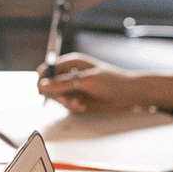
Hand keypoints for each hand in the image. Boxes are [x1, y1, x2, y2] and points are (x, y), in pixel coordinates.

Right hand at [37, 53, 172, 112]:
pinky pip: (68, 106)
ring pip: (58, 97)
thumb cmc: (113, 81)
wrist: (129, 95)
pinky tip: (83, 106)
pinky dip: (73, 108)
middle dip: (56, 94)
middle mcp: (71, 75)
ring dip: (66, 102)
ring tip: (79, 103)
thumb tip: (43, 84)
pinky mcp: (80, 99)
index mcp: (72, 63)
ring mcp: (75, 87)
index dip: (43, 79)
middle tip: (66, 99)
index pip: (48, 69)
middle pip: (50, 85)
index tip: (43, 90)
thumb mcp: (86, 80)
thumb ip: (63, 83)